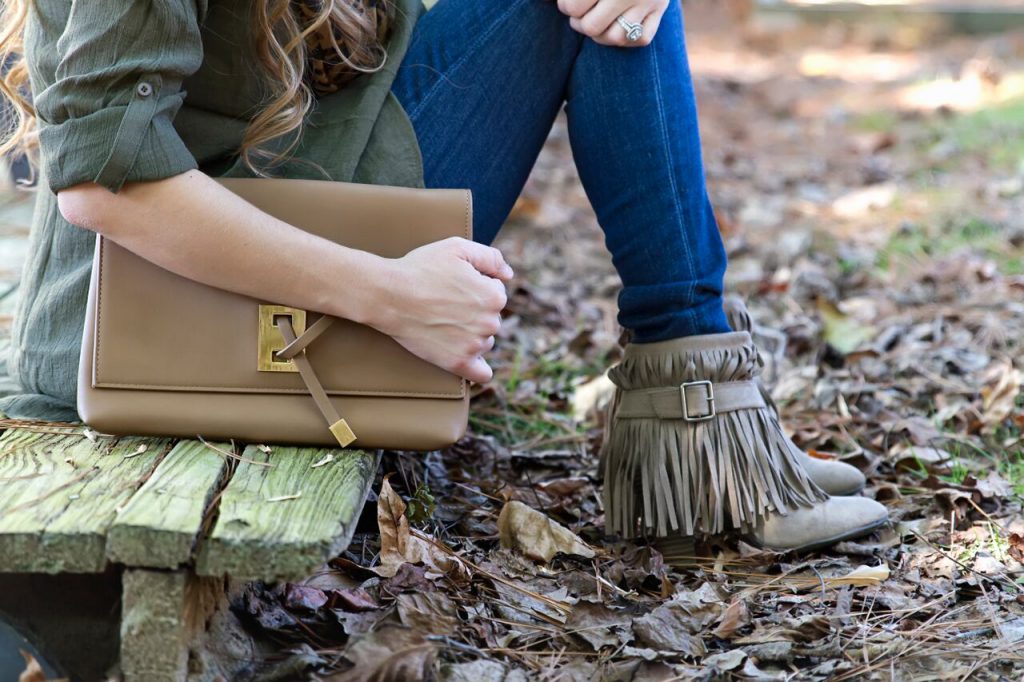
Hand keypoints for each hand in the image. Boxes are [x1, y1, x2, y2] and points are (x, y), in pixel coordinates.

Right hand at [369, 237, 512, 383]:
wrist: (388, 295)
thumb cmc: (420, 268)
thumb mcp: (457, 247)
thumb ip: (490, 257)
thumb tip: (508, 274)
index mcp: (494, 296)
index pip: (495, 292)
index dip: (474, 286)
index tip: (453, 286)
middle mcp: (490, 323)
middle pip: (491, 318)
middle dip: (474, 311)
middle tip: (446, 304)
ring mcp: (474, 345)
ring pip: (485, 341)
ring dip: (472, 335)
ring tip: (444, 323)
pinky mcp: (458, 363)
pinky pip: (482, 374)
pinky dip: (478, 368)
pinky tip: (468, 358)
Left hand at [556, 0, 668, 46]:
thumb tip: (557, 0)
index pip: (574, 6)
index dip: (565, 5)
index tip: (567, 1)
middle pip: (591, 26)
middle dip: (579, 22)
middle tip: (578, 12)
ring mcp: (647, 2)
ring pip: (615, 37)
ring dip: (599, 34)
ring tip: (594, 20)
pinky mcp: (659, 10)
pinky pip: (641, 38)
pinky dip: (627, 37)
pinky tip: (617, 25)